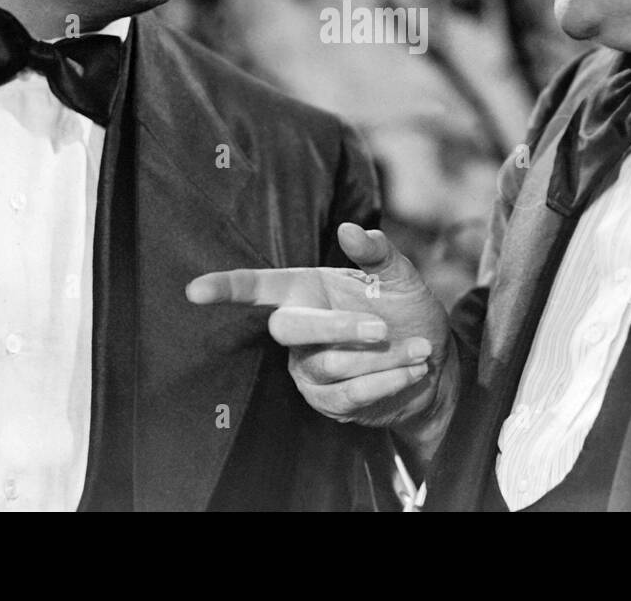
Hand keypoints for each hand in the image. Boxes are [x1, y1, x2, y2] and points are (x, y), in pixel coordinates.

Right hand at [186, 223, 458, 459]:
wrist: (435, 363)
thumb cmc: (406, 311)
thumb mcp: (399, 275)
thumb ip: (376, 253)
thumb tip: (350, 229)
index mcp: (307, 290)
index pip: (257, 288)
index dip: (226, 289)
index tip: (194, 291)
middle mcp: (301, 327)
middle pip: (287, 329)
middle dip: (336, 329)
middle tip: (382, 328)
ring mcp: (309, 369)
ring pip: (327, 365)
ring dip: (379, 358)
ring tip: (418, 349)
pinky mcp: (328, 402)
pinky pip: (348, 395)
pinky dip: (386, 380)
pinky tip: (413, 369)